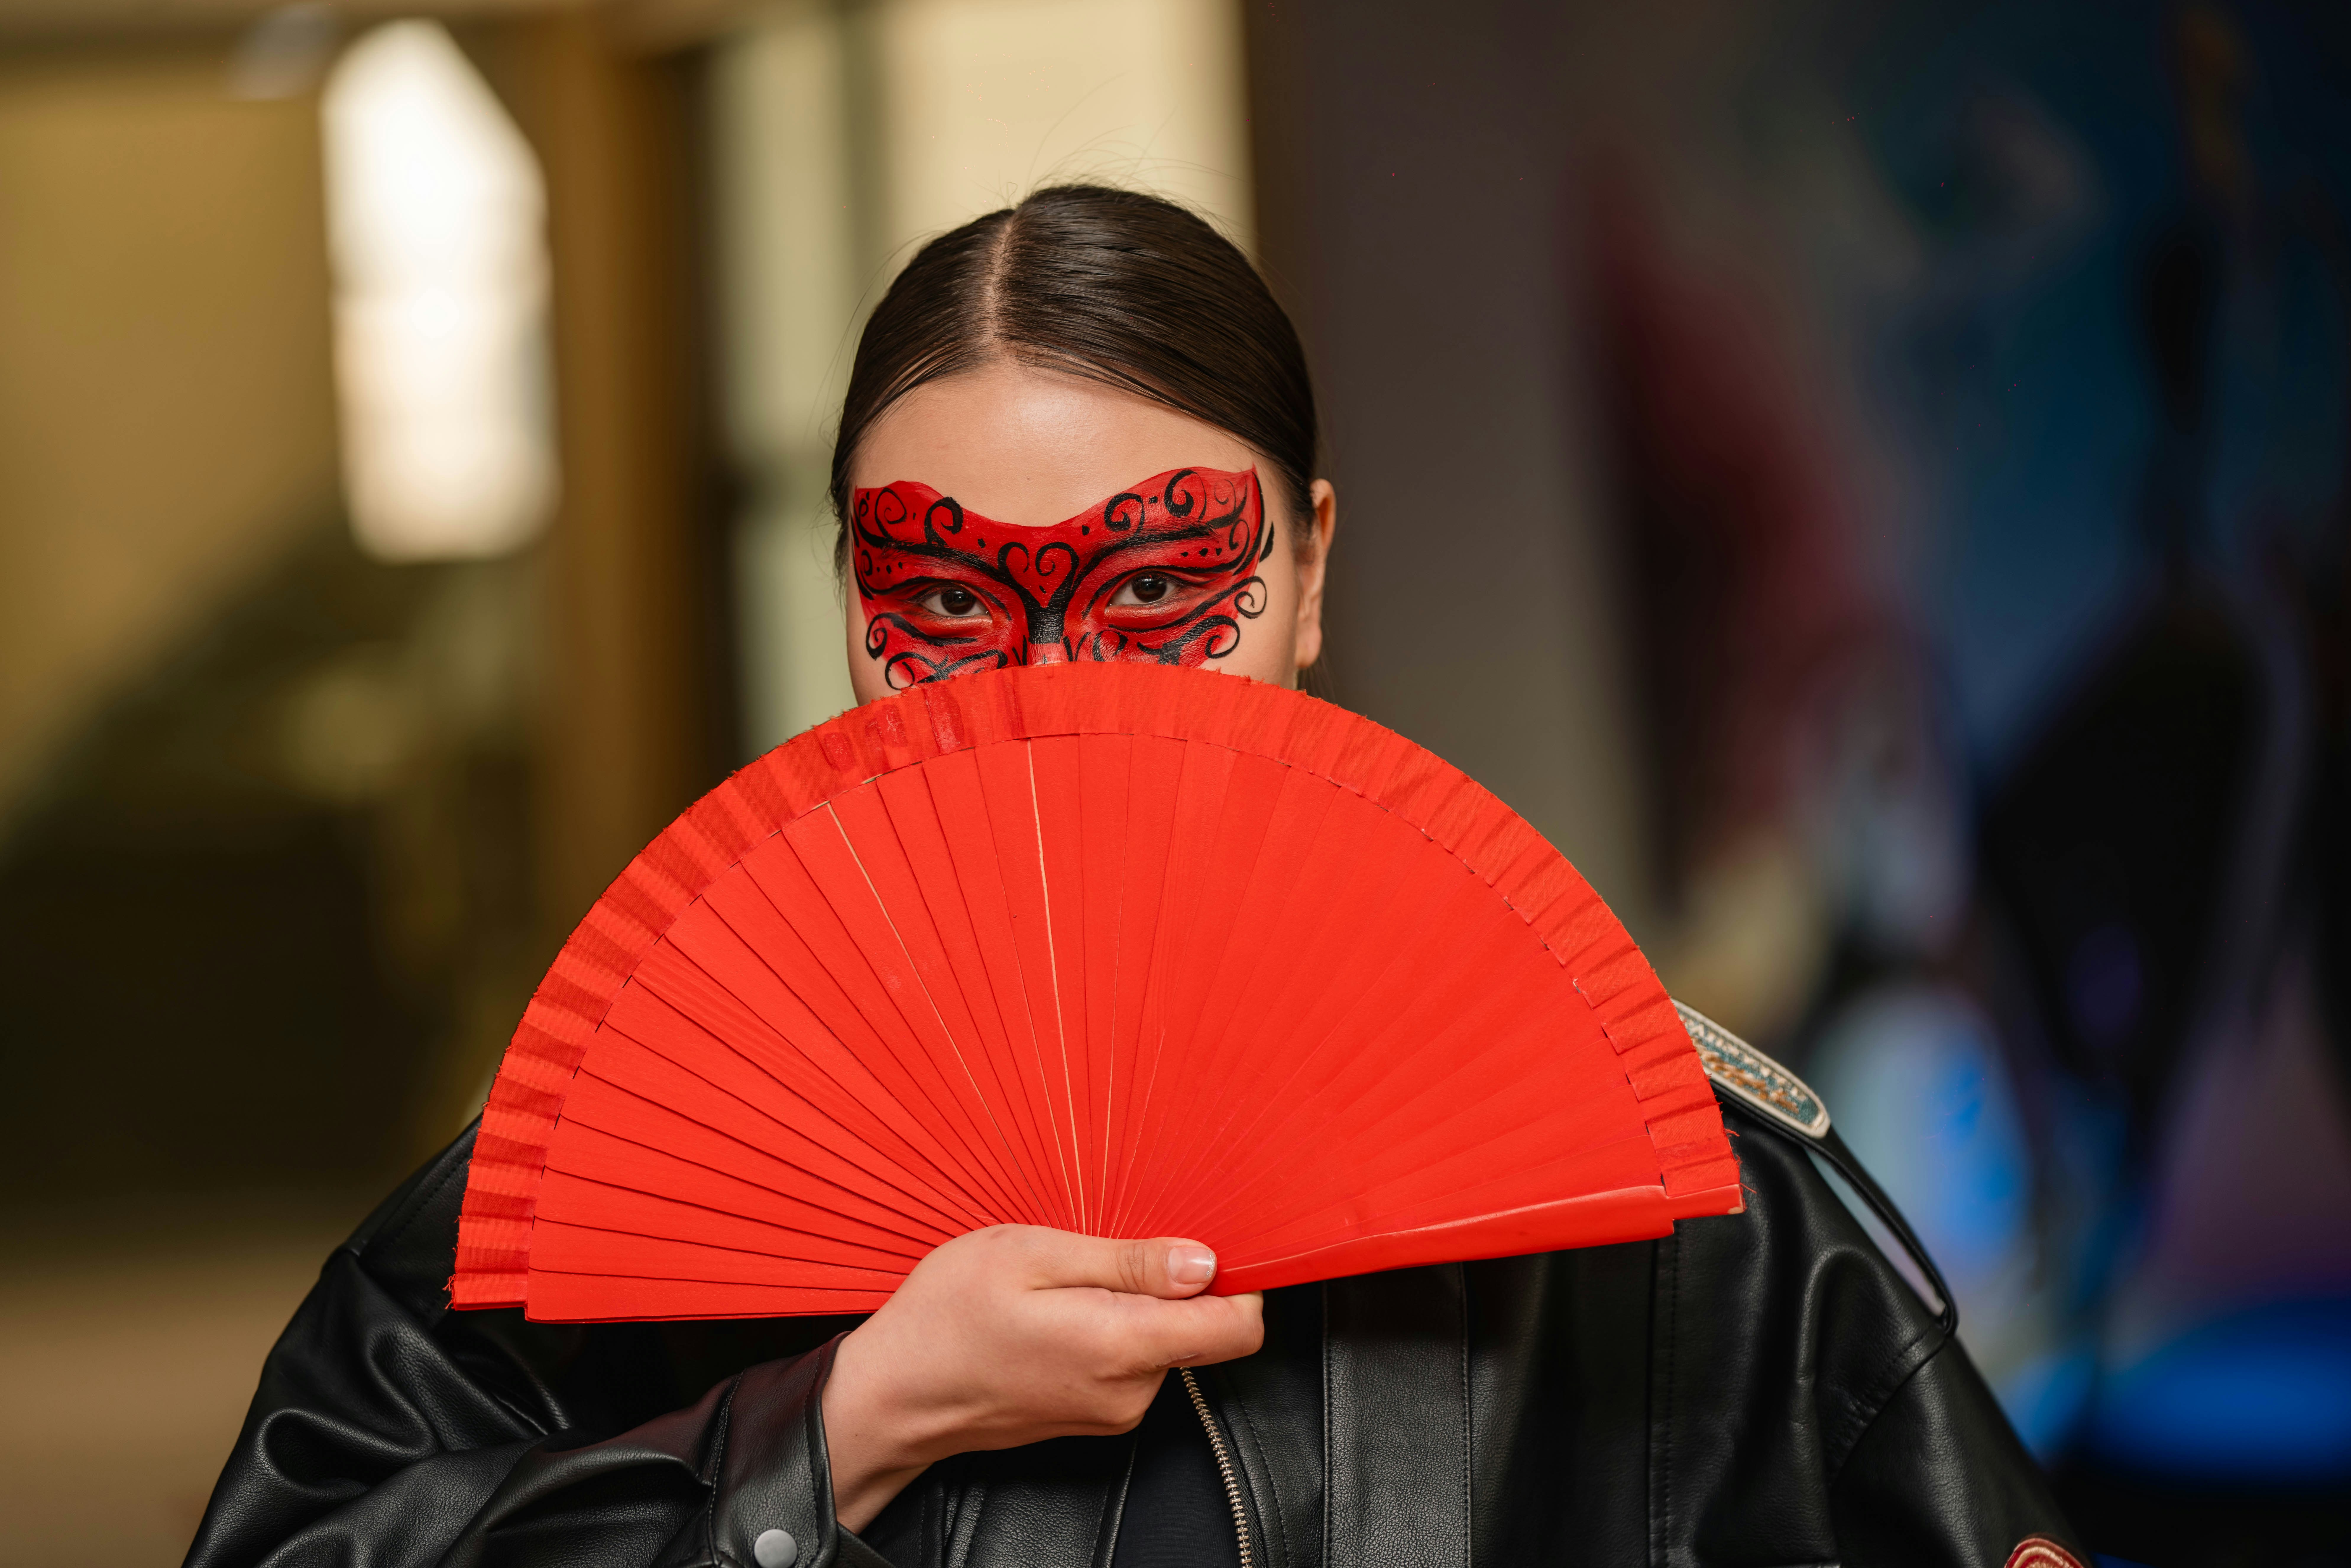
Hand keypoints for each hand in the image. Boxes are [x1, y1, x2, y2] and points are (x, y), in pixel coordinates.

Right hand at [819, 1226, 1264, 1530]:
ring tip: (1066, 1283)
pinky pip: (1132, 1362)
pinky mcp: (1093, 1414)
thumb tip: (1203, 1263)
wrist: (896, 1394)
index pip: (1237, 1328)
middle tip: (1101, 1252)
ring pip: (1163, 1343)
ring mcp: (1112, 1410)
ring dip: (1133, 1305)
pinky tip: (1059, 1311)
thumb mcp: (1031, 1254)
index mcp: (1120, 1346)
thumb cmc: (948, 1316)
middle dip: (1169, 1284)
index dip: (1240, 1280)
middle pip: (1200, 1330)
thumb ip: (1126, 1262)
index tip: (1210, 1243)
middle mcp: (1128, 1391)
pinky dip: (1111, 1329)